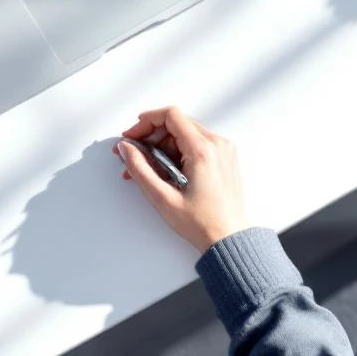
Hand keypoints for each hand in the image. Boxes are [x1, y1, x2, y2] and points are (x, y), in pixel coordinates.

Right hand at [113, 107, 249, 253]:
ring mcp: (223, 151)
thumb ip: (140, 169)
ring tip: (149, 169)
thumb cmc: (203, 224)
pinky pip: (197, 144)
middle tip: (134, 153)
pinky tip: (167, 171)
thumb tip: (126, 149)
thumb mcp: (163, 197)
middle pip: (176, 124)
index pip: (170, 116)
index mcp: (203, 150)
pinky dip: (178, 152)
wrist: (229, 240)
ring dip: (163, 146)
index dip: (146, 121)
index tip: (132, 134)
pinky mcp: (224, 158)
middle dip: (151, 136)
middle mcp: (217, 145)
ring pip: (185, 134)